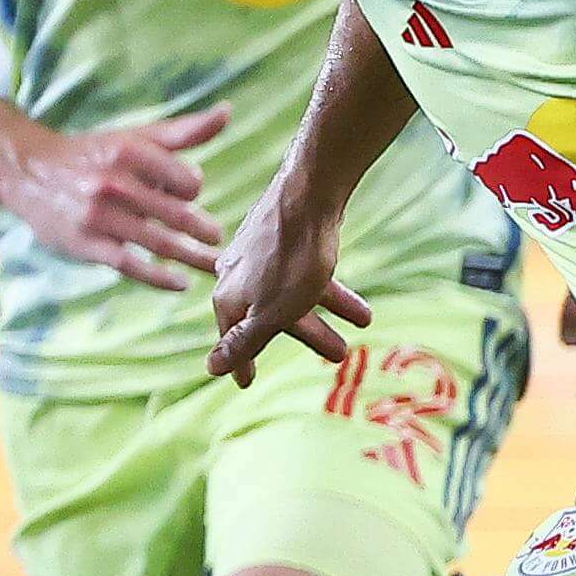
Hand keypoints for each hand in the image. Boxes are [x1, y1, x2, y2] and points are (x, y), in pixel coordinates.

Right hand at [0, 104, 228, 289]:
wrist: (27, 172)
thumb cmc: (93, 154)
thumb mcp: (134, 137)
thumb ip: (183, 131)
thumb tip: (227, 113)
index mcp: (129, 152)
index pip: (185, 181)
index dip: (193, 189)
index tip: (190, 194)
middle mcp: (114, 183)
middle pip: (176, 214)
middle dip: (203, 230)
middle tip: (217, 238)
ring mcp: (99, 216)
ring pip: (159, 243)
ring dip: (193, 257)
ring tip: (214, 265)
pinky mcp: (87, 244)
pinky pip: (131, 265)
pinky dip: (160, 278)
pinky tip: (181, 283)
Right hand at [205, 180, 373, 385]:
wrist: (308, 194)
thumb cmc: (291, 259)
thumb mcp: (272, 312)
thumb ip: (245, 341)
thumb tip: (211, 368)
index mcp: (229, 297)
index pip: (233, 340)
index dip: (242, 362)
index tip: (248, 382)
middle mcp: (239, 275)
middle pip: (272, 316)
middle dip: (310, 335)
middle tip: (339, 354)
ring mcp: (261, 254)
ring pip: (296, 292)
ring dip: (331, 310)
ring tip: (365, 322)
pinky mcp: (284, 237)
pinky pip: (307, 271)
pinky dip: (330, 286)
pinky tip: (354, 293)